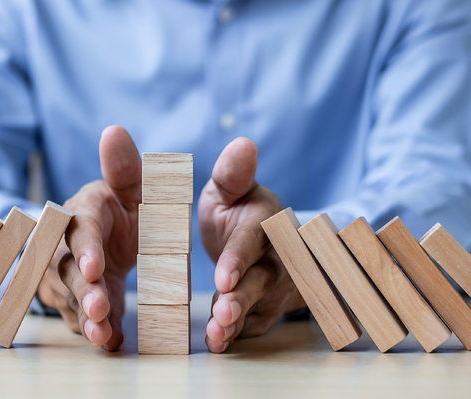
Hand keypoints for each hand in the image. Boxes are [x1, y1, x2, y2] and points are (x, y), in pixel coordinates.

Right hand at [37, 125, 140, 350]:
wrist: (110, 233)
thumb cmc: (123, 207)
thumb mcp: (131, 187)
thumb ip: (125, 167)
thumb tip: (114, 130)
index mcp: (81, 210)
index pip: (78, 227)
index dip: (85, 248)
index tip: (95, 268)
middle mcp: (63, 242)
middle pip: (65, 267)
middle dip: (81, 290)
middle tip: (100, 308)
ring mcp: (61, 272)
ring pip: (66, 296)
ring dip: (83, 316)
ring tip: (103, 335)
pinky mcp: (68, 296)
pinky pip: (75, 315)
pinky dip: (92, 329)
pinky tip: (111, 341)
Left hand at [199, 137, 305, 352]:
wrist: (258, 240)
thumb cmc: (236, 210)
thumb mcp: (230, 189)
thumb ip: (231, 174)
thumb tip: (244, 144)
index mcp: (264, 220)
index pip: (253, 240)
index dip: (239, 259)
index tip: (223, 278)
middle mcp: (276, 254)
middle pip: (263, 278)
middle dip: (243, 297)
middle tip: (223, 311)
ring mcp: (273, 284)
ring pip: (259, 306)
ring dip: (237, 321)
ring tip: (216, 334)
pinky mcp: (265, 307)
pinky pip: (253, 323)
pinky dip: (237, 334)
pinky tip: (218, 342)